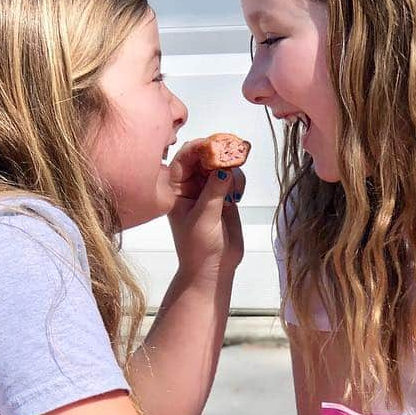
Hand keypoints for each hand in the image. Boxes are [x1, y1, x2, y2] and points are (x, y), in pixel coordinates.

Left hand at [166, 140, 244, 281]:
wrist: (212, 269)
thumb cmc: (198, 248)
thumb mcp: (203, 217)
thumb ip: (213, 190)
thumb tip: (225, 167)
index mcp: (176, 188)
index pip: (186, 158)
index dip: (201, 148)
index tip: (217, 145)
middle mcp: (191, 185)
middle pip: (205, 156)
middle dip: (220, 154)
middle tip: (235, 155)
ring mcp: (208, 189)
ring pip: (222, 164)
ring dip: (232, 169)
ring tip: (234, 190)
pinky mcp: (224, 196)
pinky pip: (234, 177)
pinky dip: (239, 180)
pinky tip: (237, 197)